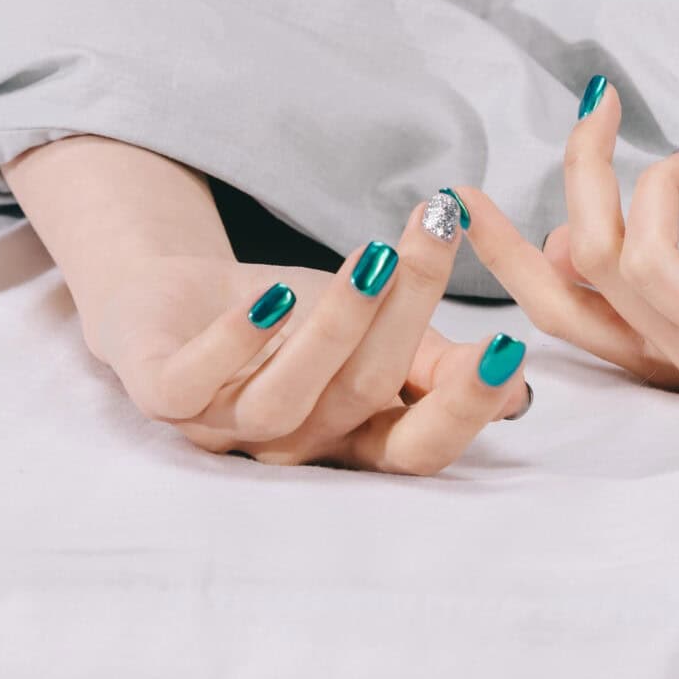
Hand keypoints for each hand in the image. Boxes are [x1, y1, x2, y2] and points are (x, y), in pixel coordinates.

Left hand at [74, 195, 532, 470]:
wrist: (175, 300)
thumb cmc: (289, 321)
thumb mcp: (376, 331)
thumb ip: (437, 362)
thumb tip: (516, 385)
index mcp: (355, 440)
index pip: (418, 448)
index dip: (463, 410)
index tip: (509, 348)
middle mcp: (296, 446)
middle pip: (363, 397)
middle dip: (409, 312)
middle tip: (439, 229)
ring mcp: (225, 429)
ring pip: (285, 398)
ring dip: (336, 324)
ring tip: (373, 253)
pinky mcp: (162, 398)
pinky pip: (193, 385)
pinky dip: (236, 342)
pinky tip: (273, 297)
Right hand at [455, 83, 678, 392]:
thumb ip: (659, 272)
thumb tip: (565, 244)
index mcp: (669, 358)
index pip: (553, 315)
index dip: (500, 255)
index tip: (460, 196)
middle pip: (580, 270)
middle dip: (576, 175)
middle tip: (598, 110)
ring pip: (635, 257)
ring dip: (656, 179)